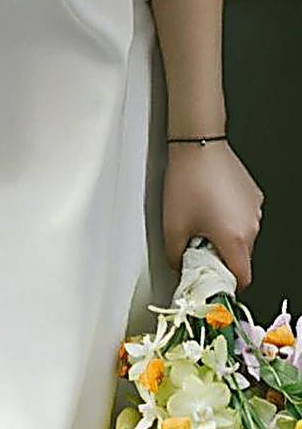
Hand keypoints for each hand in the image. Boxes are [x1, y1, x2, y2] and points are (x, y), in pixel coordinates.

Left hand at [163, 140, 262, 290]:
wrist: (198, 145)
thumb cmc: (187, 181)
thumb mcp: (172, 226)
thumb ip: (175, 255)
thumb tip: (178, 266)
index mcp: (235, 239)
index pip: (242, 278)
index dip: (225, 283)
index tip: (209, 278)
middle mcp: (252, 227)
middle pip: (241, 258)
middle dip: (220, 257)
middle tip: (197, 244)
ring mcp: (255, 210)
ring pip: (243, 237)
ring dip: (225, 236)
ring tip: (201, 219)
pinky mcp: (253, 196)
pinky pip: (244, 217)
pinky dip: (230, 218)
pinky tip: (209, 203)